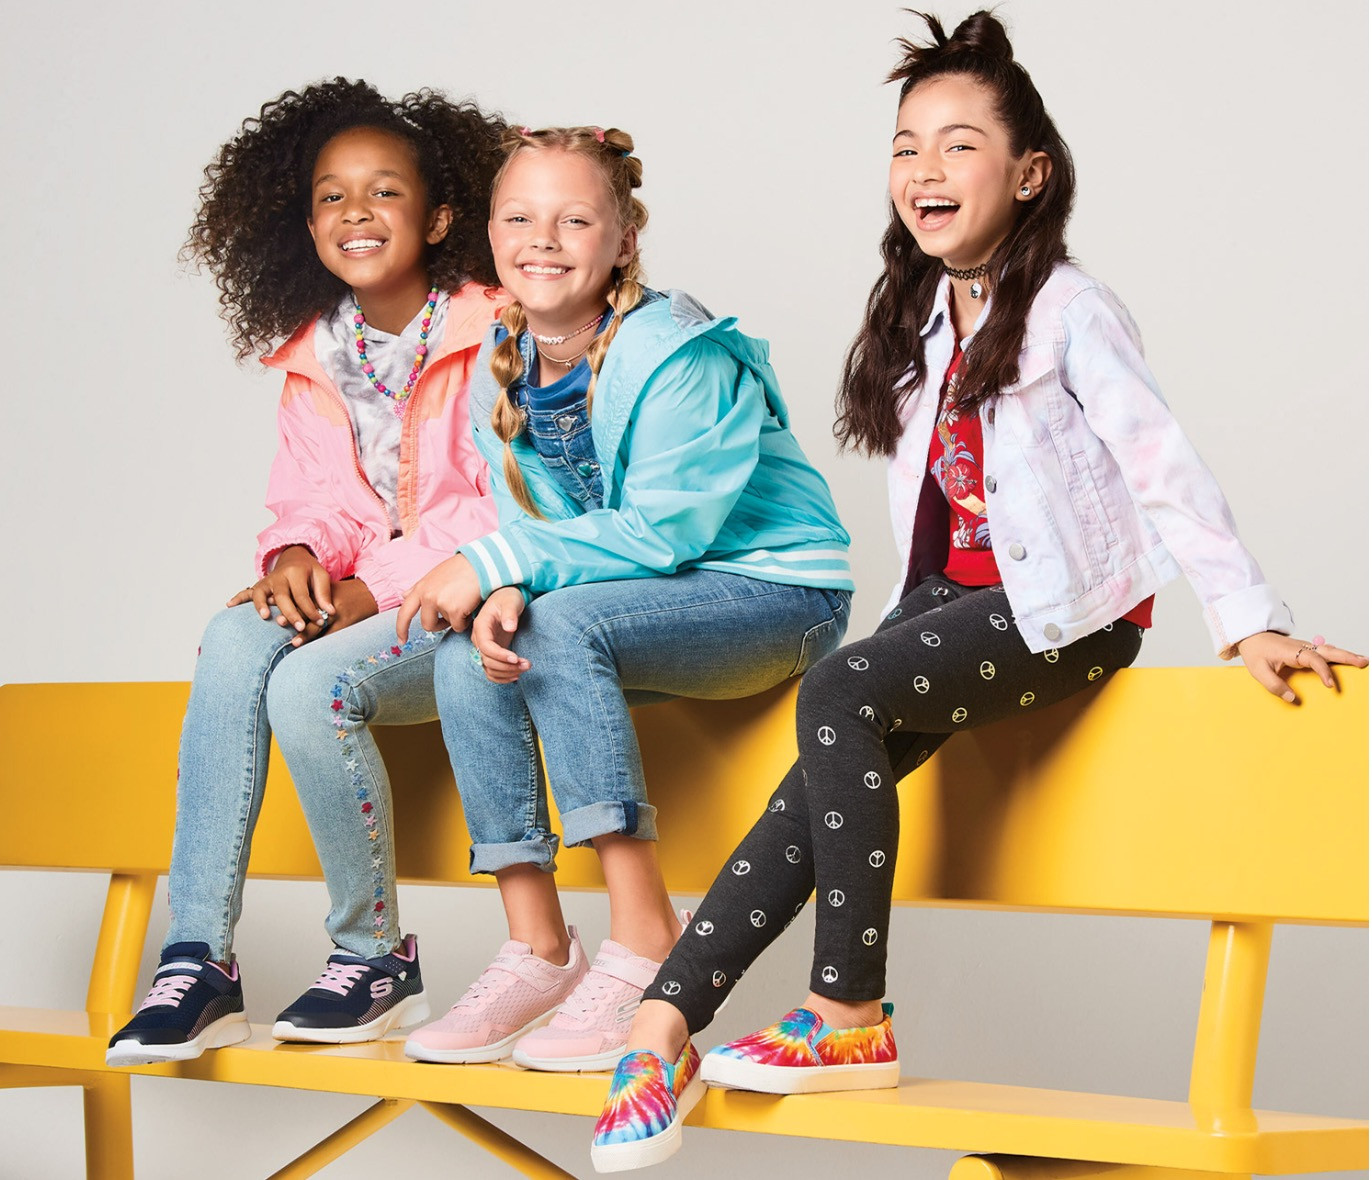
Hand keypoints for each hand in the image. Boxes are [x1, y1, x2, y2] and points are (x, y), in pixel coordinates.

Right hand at [227, 546, 332, 636]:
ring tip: (266, 617)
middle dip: (291, 613)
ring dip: (261, 605)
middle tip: (298, 627)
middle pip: (283, 596)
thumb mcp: (321, 577)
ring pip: (262, 593)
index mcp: (296, 572)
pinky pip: (247, 592)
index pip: (303, 594)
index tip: (320, 622)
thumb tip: (330, 612)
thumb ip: (324, 594)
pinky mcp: (260, 585)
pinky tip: (230, 605)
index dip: (311, 610)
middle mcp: (279, 576)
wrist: (295, 558)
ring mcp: (267, 581)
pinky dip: (239, 598)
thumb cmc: (310, 572)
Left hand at [396, 554, 483, 639]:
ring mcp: (441, 603)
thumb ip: (420, 588)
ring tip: (462, 604)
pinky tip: (469, 606)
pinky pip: (458, 626)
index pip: (404, 612)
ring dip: (454, 620)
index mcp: (421, 588)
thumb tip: (405, 596)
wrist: (480, 565)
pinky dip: (465, 621)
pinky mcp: (455, 610)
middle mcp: (427, 596)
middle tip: (449, 616)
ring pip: (446, 625)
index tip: (402, 640)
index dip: (401, 628)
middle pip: (427, 625)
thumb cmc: (459, 569)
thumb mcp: (434, 575)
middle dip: (438, 625)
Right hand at [472, 588, 530, 682]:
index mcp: (481, 626)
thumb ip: (510, 613)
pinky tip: (516, 676)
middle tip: (527, 664)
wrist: (506, 598)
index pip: (485, 646)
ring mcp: (485, 647)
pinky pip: (491, 671)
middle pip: (487, 660)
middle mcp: (480, 639)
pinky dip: (501, 677)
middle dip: (507, 666)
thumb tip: (509, 627)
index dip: (499, 655)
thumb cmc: (508, 598)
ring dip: (507, 672)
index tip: (516, 658)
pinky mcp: (492, 653)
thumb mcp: (511, 601)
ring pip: (489, 668)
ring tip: (526, 667)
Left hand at [1236, 631, 1367, 703]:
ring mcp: (1305, 648)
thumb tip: (1292, 698)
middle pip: (1328, 651)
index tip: (1330, 684)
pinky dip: (1337, 655)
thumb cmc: (1256, 652)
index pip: (1313, 659)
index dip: (1323, 671)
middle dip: (1346, 657)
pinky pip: (1324, 652)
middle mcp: (1302, 647)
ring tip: (1362, 661)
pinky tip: (1347, 660)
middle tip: (1363, 663)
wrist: (1253, 636)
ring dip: (1346, 655)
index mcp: (1292, 651)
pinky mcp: (1306, 650)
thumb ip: (1273, 685)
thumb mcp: (1258, 670)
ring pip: (1329, 650)